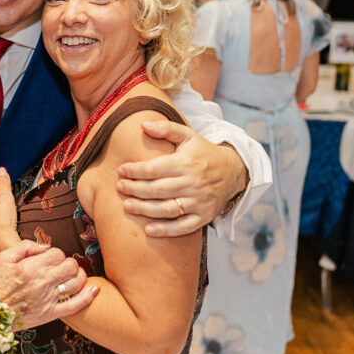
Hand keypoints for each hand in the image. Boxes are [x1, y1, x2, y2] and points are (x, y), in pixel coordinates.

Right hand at [0, 240, 97, 328]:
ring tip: (73, 276)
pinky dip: (88, 297)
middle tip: (63, 267)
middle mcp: (42, 282)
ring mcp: (48, 299)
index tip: (51, 259)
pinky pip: (75, 305)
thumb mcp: (5, 257)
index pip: (57, 253)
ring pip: (76, 282)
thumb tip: (47, 246)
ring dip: (79, 276)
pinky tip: (95, 289)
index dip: (56, 254)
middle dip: (69, 263)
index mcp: (31, 267)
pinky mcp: (51, 313)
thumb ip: (26, 246)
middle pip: (70, 266)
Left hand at [117, 120, 246, 236]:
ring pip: (167, 209)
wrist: (234, 171)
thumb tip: (143, 123)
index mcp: (187, 163)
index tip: (121, 170)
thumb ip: (166, 128)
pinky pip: (183, 227)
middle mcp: (193, 183)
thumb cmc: (204, 153)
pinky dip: (166, 230)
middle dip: (135, 189)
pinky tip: (149, 230)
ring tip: (127, 206)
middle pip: (157, 190)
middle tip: (119, 187)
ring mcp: (199, 202)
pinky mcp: (204, 216)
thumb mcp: (188, 136)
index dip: (135, 170)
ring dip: (144, 209)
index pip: (155, 168)